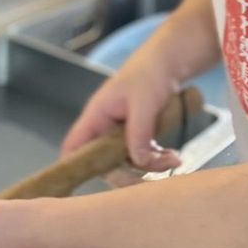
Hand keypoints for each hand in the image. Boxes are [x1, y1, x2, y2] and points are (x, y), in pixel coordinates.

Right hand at [60, 57, 179, 172]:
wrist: (169, 61)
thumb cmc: (149, 73)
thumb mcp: (144, 102)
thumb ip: (138, 132)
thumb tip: (138, 163)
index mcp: (96, 116)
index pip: (73, 148)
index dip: (74, 169)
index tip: (88, 185)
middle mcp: (104, 128)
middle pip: (104, 164)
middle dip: (128, 174)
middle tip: (151, 179)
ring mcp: (120, 133)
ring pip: (128, 162)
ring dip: (150, 166)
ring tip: (174, 159)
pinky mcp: (137, 134)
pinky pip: (142, 155)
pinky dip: (157, 159)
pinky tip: (174, 155)